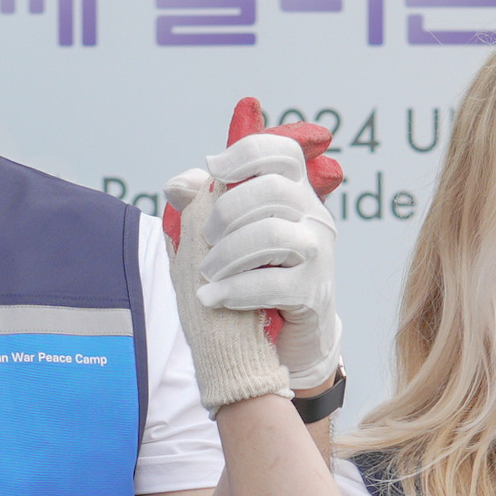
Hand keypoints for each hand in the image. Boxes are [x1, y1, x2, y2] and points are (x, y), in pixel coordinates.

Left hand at [161, 130, 339, 412]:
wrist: (282, 343)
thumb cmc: (248, 280)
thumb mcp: (220, 240)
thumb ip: (199, 208)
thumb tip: (178, 185)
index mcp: (293, 194)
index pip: (284, 153)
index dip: (248, 152)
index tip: (213, 168)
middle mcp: (312, 216)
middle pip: (274, 190)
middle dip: (227, 210)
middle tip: (205, 237)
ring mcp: (318, 254)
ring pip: (272, 234)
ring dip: (227, 254)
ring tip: (206, 274)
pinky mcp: (313, 293)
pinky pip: (273, 284)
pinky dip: (234, 290)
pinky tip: (213, 298)